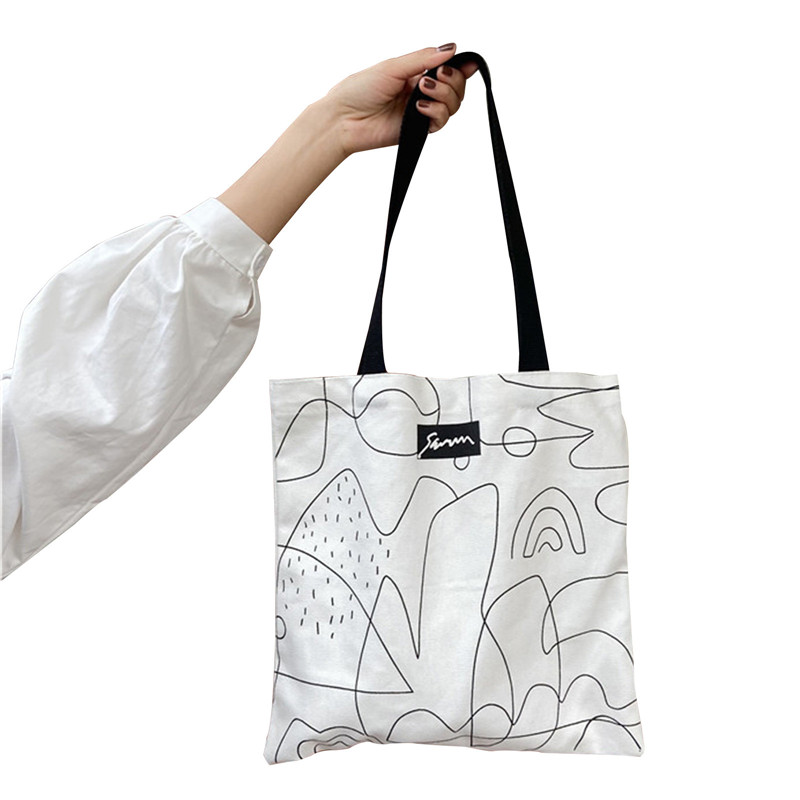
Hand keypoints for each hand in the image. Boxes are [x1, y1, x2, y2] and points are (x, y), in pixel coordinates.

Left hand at [324, 43, 478, 156]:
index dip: (462, 67)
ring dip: (444, 95)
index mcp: (415, 73)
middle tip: (435, 77)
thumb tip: (451, 48)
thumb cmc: (359, 90)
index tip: (468, 64)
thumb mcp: (393, 66)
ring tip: (423, 90)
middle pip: (456, 88)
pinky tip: (419, 107)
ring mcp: (420, 112)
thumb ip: (424, 58)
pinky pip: (441, 121)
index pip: (448, 69)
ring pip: (453, 105)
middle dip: (453, 80)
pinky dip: (436, 112)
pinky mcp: (418, 130)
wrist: (344, 119)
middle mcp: (421, 92)